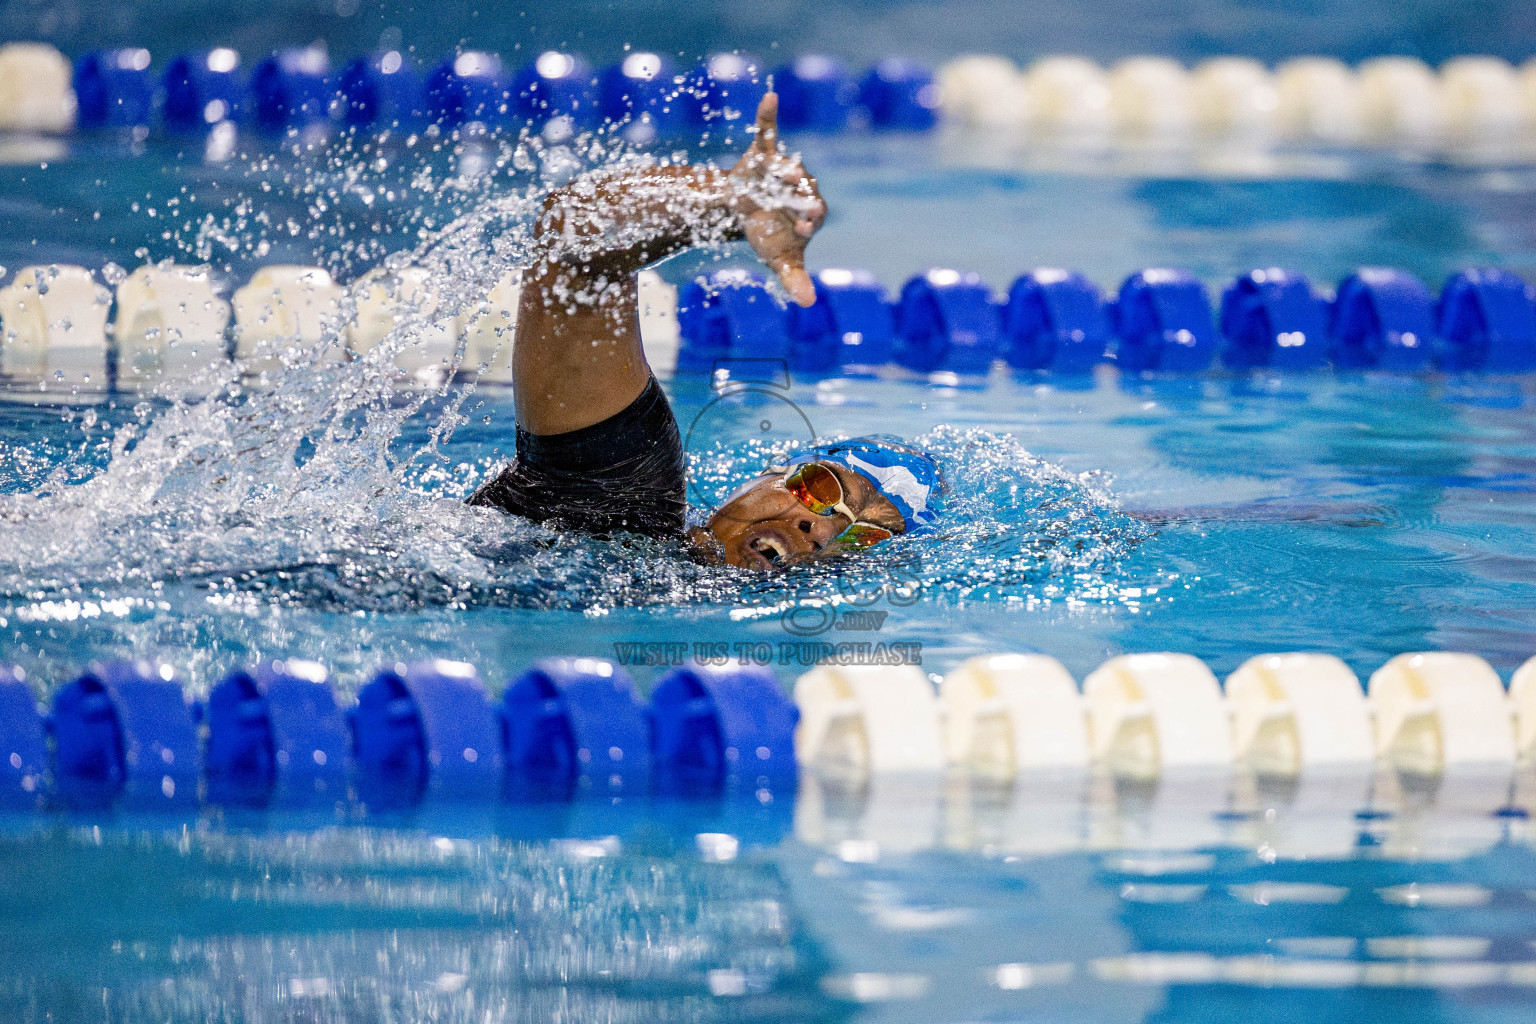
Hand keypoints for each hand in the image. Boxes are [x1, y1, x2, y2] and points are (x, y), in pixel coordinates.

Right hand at [729, 92, 825, 306]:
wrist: (744, 212)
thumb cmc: (770, 236)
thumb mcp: (780, 259)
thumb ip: (794, 279)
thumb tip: (808, 303)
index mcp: (813, 209)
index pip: (816, 214)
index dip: (810, 220)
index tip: (804, 229)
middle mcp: (803, 184)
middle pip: (803, 187)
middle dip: (800, 195)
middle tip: (800, 205)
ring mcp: (784, 168)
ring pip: (785, 165)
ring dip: (783, 167)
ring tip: (781, 171)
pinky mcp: (763, 152)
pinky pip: (766, 132)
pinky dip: (767, 116)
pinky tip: (771, 97)